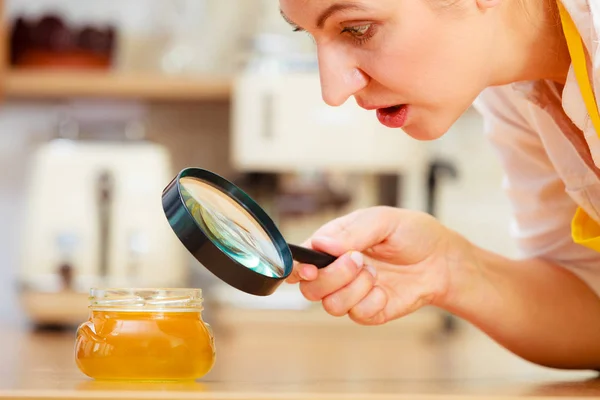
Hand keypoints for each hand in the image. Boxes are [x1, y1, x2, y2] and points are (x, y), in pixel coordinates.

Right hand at [287, 206, 469, 324]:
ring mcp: (352, 292)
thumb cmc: (412, 233)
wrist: (442, 260)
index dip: (296, 267)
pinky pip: (356, 315)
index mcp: (332, 244)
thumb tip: (322, 243)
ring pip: (329, 304)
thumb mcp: (384, 220)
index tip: (309, 267)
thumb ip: (353, 231)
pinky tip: (385, 290)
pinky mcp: (368, 311)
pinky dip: (372, 302)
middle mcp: (337, 271)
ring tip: (375, 273)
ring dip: (354, 288)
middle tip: (359, 260)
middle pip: (309, 287)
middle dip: (333, 275)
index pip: (299, 259)